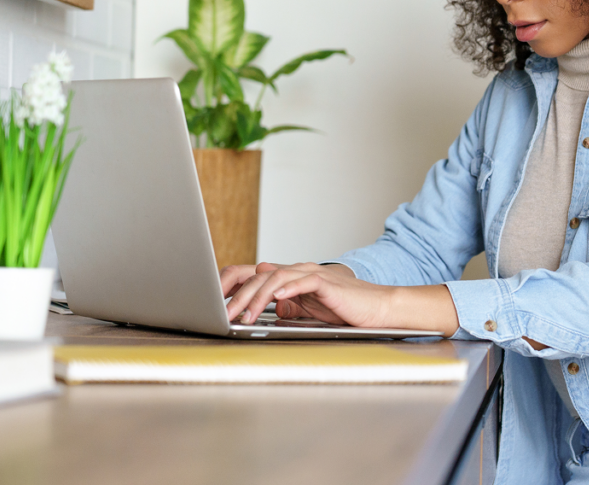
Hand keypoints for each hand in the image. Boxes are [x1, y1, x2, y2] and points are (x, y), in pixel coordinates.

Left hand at [220, 262, 460, 335]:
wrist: (378, 309)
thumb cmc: (345, 311)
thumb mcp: (308, 310)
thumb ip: (286, 305)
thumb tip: (264, 304)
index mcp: (289, 278)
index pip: (252, 276)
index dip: (229, 286)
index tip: (211, 304)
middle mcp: (296, 272)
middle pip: (257, 277)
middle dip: (235, 296)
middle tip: (220, 315)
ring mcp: (311, 275)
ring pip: (275, 279)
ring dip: (256, 298)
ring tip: (243, 315)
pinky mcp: (327, 283)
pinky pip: (303, 282)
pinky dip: (287, 289)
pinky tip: (275, 300)